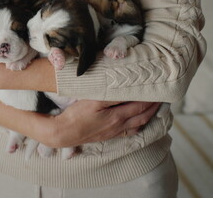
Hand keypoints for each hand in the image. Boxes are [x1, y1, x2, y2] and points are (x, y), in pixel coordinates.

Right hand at [31, 100, 160, 147]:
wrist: (64, 132)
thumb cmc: (76, 115)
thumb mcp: (92, 101)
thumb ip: (111, 96)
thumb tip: (127, 89)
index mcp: (116, 116)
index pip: (140, 106)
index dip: (151, 98)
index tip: (158, 90)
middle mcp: (118, 126)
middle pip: (142, 116)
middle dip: (154, 107)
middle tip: (162, 98)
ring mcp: (114, 132)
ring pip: (138, 125)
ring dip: (148, 116)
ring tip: (153, 108)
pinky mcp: (108, 136)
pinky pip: (129, 131)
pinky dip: (138, 125)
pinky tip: (138, 122)